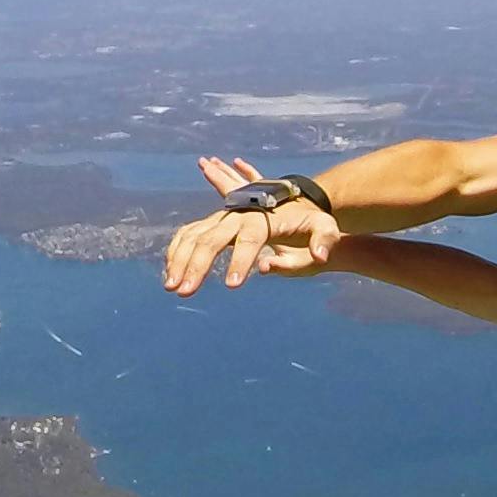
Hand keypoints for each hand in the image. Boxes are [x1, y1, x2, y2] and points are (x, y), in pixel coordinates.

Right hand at [162, 156, 339, 294]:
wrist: (296, 204)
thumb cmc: (311, 221)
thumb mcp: (325, 227)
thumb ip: (324, 241)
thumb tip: (318, 256)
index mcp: (264, 217)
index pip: (251, 238)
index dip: (241, 260)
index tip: (232, 285)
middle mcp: (239, 215)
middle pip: (212, 237)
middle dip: (197, 264)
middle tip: (186, 292)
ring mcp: (224, 217)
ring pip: (194, 235)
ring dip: (180, 260)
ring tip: (173, 287)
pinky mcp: (214, 222)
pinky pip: (189, 234)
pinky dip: (177, 252)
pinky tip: (171, 274)